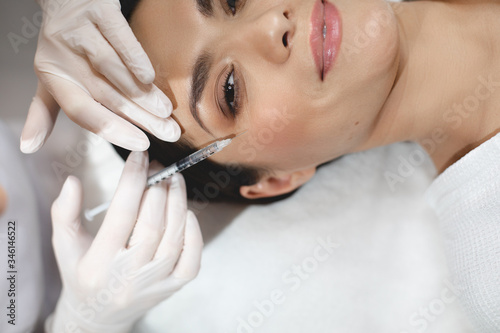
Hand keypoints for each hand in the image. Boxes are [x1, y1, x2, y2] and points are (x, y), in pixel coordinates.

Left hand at [21, 0, 180, 153]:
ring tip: (165, 112)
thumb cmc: (63, 47)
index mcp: (53, 76)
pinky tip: (150, 78)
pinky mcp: (98, 10)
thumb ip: (44, 114)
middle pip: (105, 94)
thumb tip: (28, 147)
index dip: (112, 129)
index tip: (140, 144)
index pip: (80, 111)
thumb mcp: (50, 79)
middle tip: (167, 133)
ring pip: (112, 69)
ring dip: (142, 93)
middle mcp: (64, 55)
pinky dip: (136, 59)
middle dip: (141, 118)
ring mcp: (80, 31)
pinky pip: (120, 38)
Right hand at [46, 152, 201, 332]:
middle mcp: (128, 277)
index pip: (121, 214)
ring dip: (177, 203)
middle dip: (157, 188)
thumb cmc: (81, 274)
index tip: (139, 156)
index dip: (132, 180)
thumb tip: (73, 181)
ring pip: (174, 238)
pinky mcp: (172, 288)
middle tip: (159, 167)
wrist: (99, 316)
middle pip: (152, 224)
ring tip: (174, 179)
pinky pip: (191, 260)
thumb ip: (64, 213)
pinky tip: (187, 212)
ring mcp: (153, 285)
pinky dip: (194, 234)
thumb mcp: (64, 245)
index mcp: (98, 264)